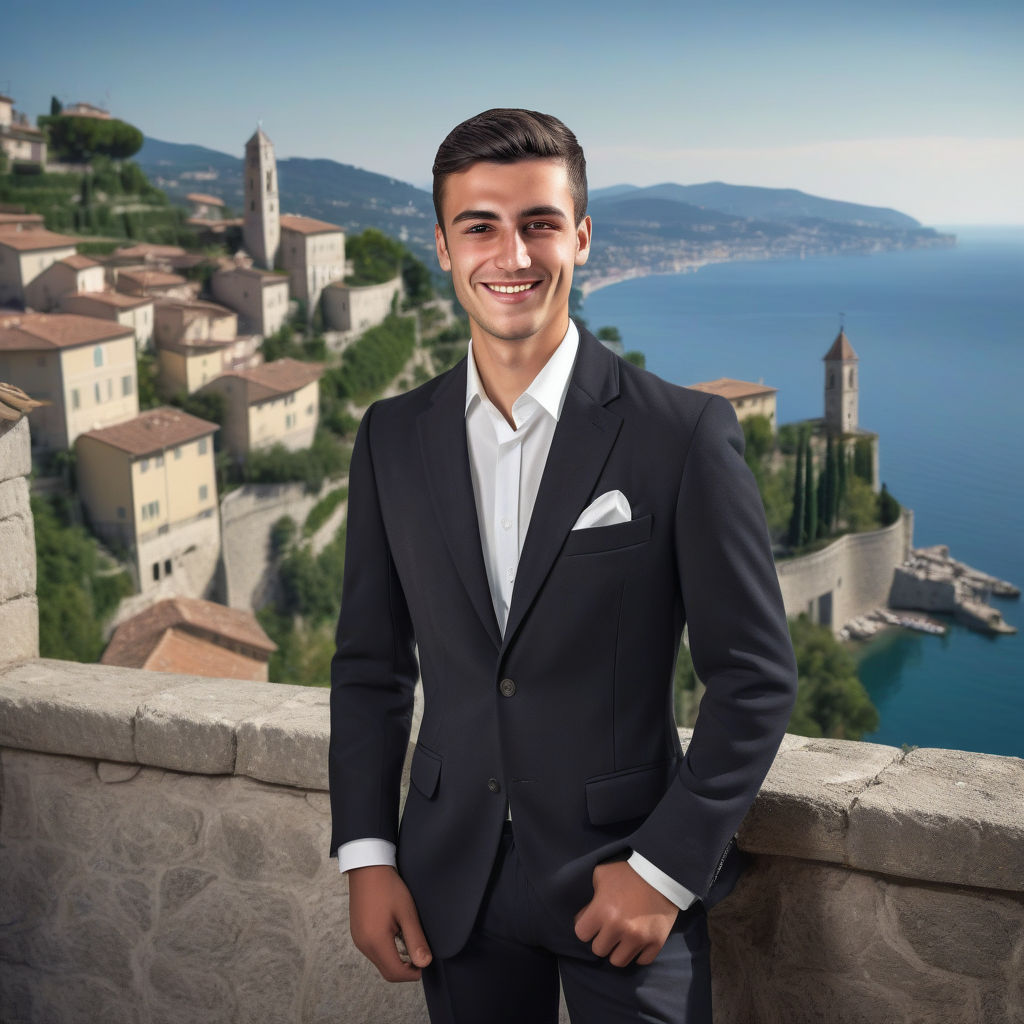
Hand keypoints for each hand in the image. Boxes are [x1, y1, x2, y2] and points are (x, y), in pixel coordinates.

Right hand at [347, 865, 432, 981]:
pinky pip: (373, 952)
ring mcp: (358, 939)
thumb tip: (424, 963)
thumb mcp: (407, 912)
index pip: (395, 973)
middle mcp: (363, 945)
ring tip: (408, 940)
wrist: (367, 867)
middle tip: (419, 953)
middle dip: (405, 970)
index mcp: (375, 941)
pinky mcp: (357, 933)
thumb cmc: (388, 887)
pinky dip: (386, 951)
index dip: (412, 973)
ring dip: (396, 960)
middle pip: (386, 971)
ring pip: (380, 962)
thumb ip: (415, 939)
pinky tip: (396, 935)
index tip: (424, 962)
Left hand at [573, 860, 678, 966]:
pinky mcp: (656, 943)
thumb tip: (585, 916)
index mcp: (602, 910)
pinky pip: (641, 961)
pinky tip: (638, 940)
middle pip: (599, 950)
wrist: (661, 872)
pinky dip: (638, 953)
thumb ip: (590, 897)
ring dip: (618, 950)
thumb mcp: (601, 875)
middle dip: (602, 939)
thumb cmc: (627, 873)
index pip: (581, 934)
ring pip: (618, 961)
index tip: (593, 922)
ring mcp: (639, 938)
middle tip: (609, 929)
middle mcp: (619, 928)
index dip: (586, 927)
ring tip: (622, 937)